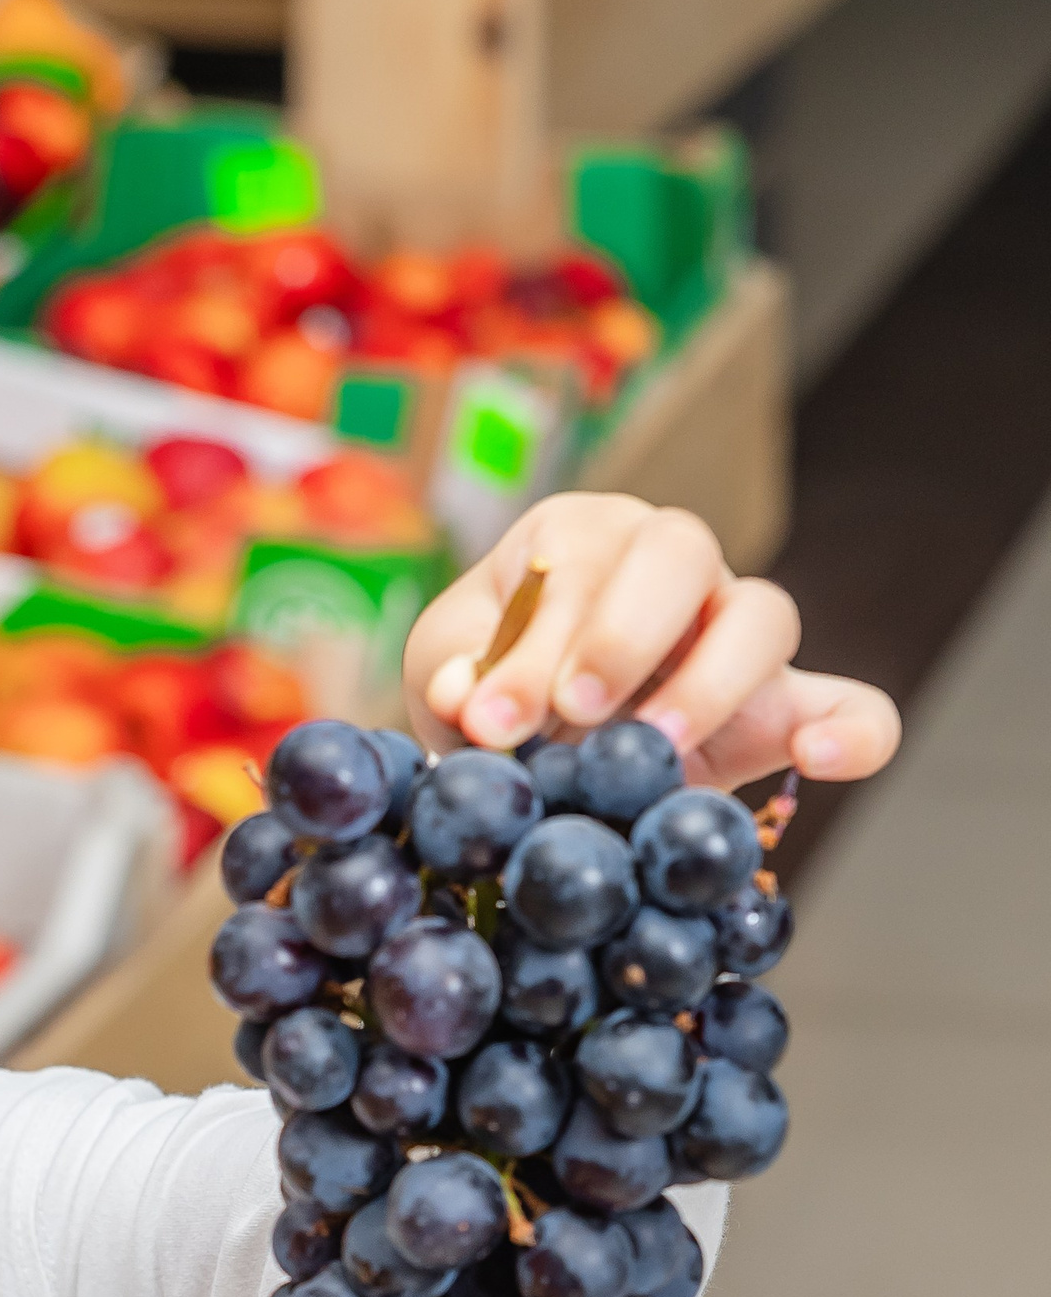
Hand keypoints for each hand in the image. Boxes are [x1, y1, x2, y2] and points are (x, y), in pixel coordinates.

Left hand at [406, 492, 899, 792]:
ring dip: (710, 684)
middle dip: (625, 635)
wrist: (524, 747)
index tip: (494, 721)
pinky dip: (852, 730)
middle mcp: (671, 566)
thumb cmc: (483, 684)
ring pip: (763, 616)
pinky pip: (851, 705)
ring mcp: (734, 631)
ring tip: (655, 754)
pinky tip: (819, 759)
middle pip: (681, 554)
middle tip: (576, 713)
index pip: (580, 560)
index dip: (538, 640)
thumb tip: (467, 695)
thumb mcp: (445, 672)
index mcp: (581, 537)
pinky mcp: (781, 707)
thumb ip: (450, 678)